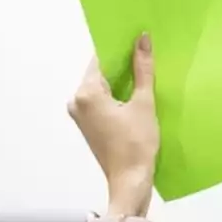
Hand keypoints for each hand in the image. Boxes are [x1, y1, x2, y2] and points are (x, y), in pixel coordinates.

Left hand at [68, 34, 158, 216]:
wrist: (130, 181)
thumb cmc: (136, 144)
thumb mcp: (143, 103)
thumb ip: (142, 69)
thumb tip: (143, 39)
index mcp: (86, 93)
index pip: (101, 58)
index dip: (120, 48)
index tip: (137, 40)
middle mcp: (77, 101)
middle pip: (100, 72)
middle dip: (121, 65)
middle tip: (144, 56)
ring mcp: (80, 115)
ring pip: (101, 88)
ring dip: (120, 81)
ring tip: (143, 76)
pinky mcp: (88, 126)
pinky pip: (101, 102)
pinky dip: (115, 97)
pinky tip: (134, 96)